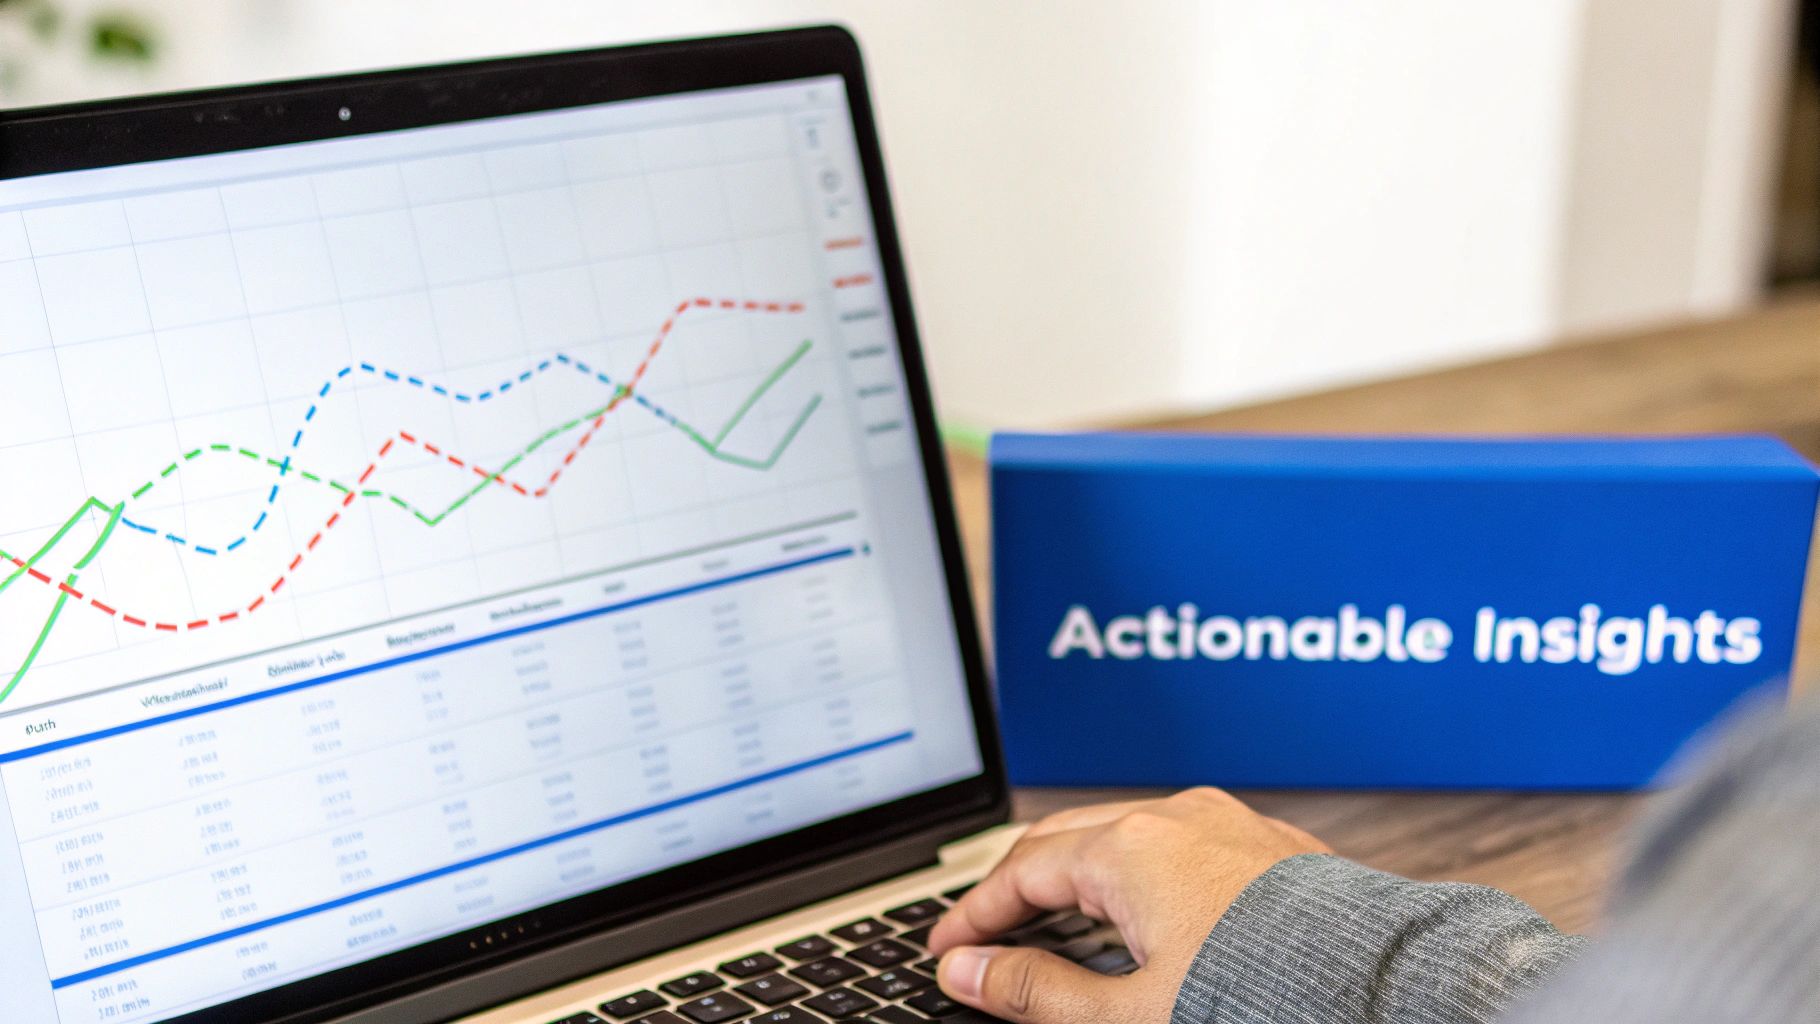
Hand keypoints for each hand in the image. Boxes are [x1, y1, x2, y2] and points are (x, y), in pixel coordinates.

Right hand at [927, 788, 1330, 1023]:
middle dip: (1020, 888)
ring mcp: (1231, 827)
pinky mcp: (1272, 851)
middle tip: (989, 936)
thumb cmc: (1270, 1003)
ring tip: (1060, 933)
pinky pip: (1183, 850)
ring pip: (1128, 839)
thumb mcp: (1131, 1014)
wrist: (1392, 996)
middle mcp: (1179, 818)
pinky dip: (1142, 883)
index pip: (1021, 871)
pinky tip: (1148, 924)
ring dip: (1082, 882)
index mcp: (1131, 847)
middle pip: (1067, 841)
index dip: (974, 915)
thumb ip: (1037, 993)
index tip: (949, 950)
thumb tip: (969, 975)